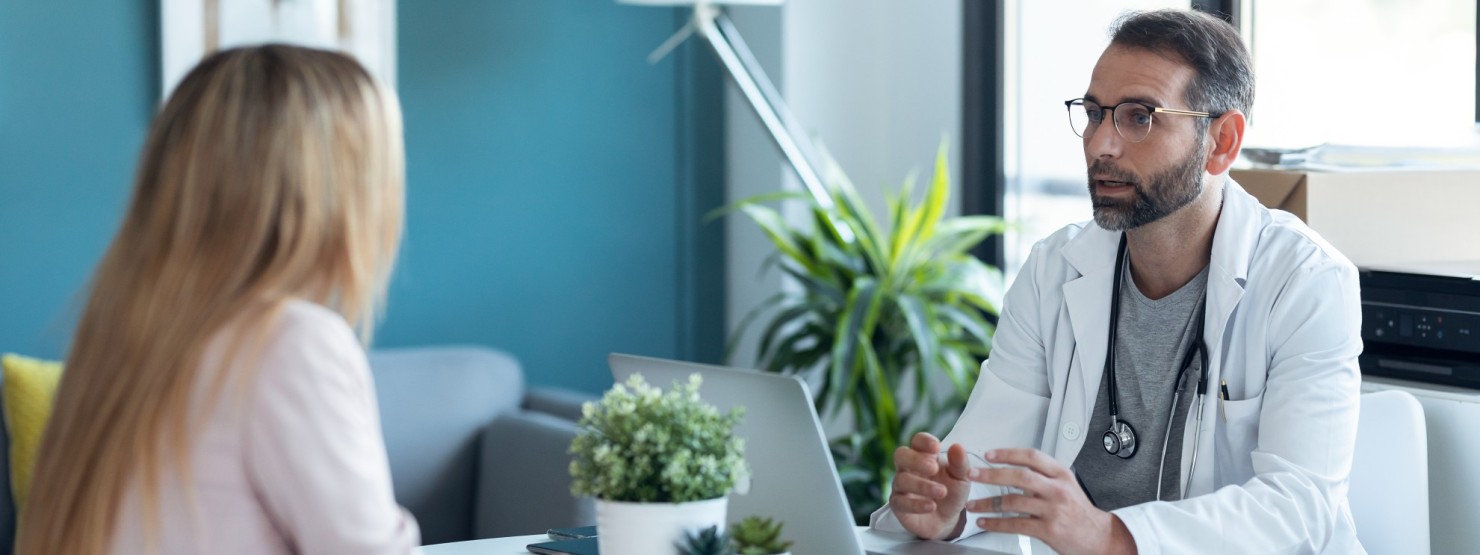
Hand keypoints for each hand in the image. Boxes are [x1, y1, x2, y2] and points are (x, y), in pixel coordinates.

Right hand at [887, 432, 971, 539]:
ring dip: (922, 485)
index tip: (936, 447)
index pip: (918, 441)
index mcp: (925, 456)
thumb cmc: (952, 492)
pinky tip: (931, 506)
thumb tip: (957, 446)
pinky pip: (899, 502)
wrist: (948, 520)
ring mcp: (901, 486)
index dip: (924, 441)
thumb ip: (960, 463)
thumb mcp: (962, 478)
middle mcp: (908, 468)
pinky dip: (915, 504)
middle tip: (933, 468)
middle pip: (900, 454)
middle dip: (915, 460)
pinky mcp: (898, 505)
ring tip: (942, 492)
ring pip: (901, 480)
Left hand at [965, 448, 1136, 554]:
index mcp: (1061, 474)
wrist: (1097, 536)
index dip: (1008, 454)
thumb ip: (1044, 475)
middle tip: (973, 474)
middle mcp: (1058, 490)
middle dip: (992, 474)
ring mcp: (1053, 510)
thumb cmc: (1078, 511)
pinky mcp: (1049, 530)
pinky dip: (996, 523)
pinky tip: (985, 522)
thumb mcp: (1066, 485)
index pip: (1032, 457)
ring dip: (988, 503)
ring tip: (973, 504)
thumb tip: (1013, 465)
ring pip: (1014, 502)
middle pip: (1020, 476)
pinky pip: (1016, 524)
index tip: (989, 455)